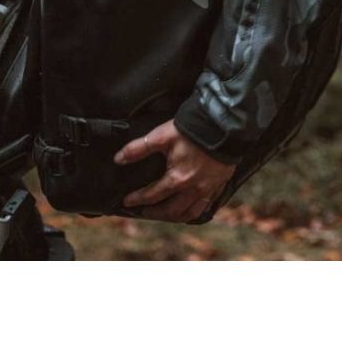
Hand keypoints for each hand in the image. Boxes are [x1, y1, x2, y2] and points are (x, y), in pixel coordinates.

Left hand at [114, 119, 235, 222]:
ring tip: (166, 214)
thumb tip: (119, 159)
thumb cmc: (191, 130)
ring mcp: (207, 190)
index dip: (137, 199)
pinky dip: (195, 212)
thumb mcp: (161, 136)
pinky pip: (206, 207)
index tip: (127, 202)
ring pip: (189, 213)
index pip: (152, 195)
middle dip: (155, 213)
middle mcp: (192, 189)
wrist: (222, 126)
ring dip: (175, 217)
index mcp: (177, 179)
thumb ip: (138, 148)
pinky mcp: (218, 186)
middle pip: (171, 210)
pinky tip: (190, 209)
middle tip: (144, 212)